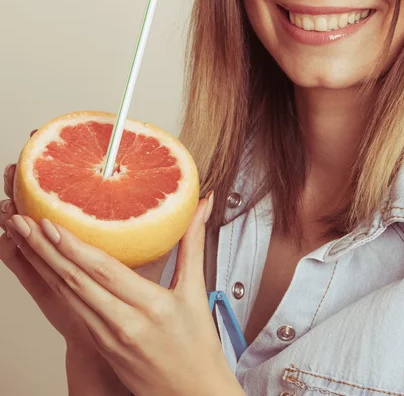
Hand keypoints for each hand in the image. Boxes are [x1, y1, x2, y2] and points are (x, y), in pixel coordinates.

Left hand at [3, 190, 240, 395]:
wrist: (192, 394)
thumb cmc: (198, 345)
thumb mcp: (196, 290)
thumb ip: (192, 243)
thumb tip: (202, 206)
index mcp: (151, 306)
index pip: (104, 271)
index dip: (74, 247)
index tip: (50, 223)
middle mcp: (123, 323)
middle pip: (75, 282)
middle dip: (44, 249)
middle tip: (21, 222)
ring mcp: (107, 338)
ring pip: (66, 297)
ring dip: (42, 266)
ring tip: (23, 240)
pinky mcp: (100, 346)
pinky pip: (72, 311)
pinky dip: (54, 286)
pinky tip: (45, 270)